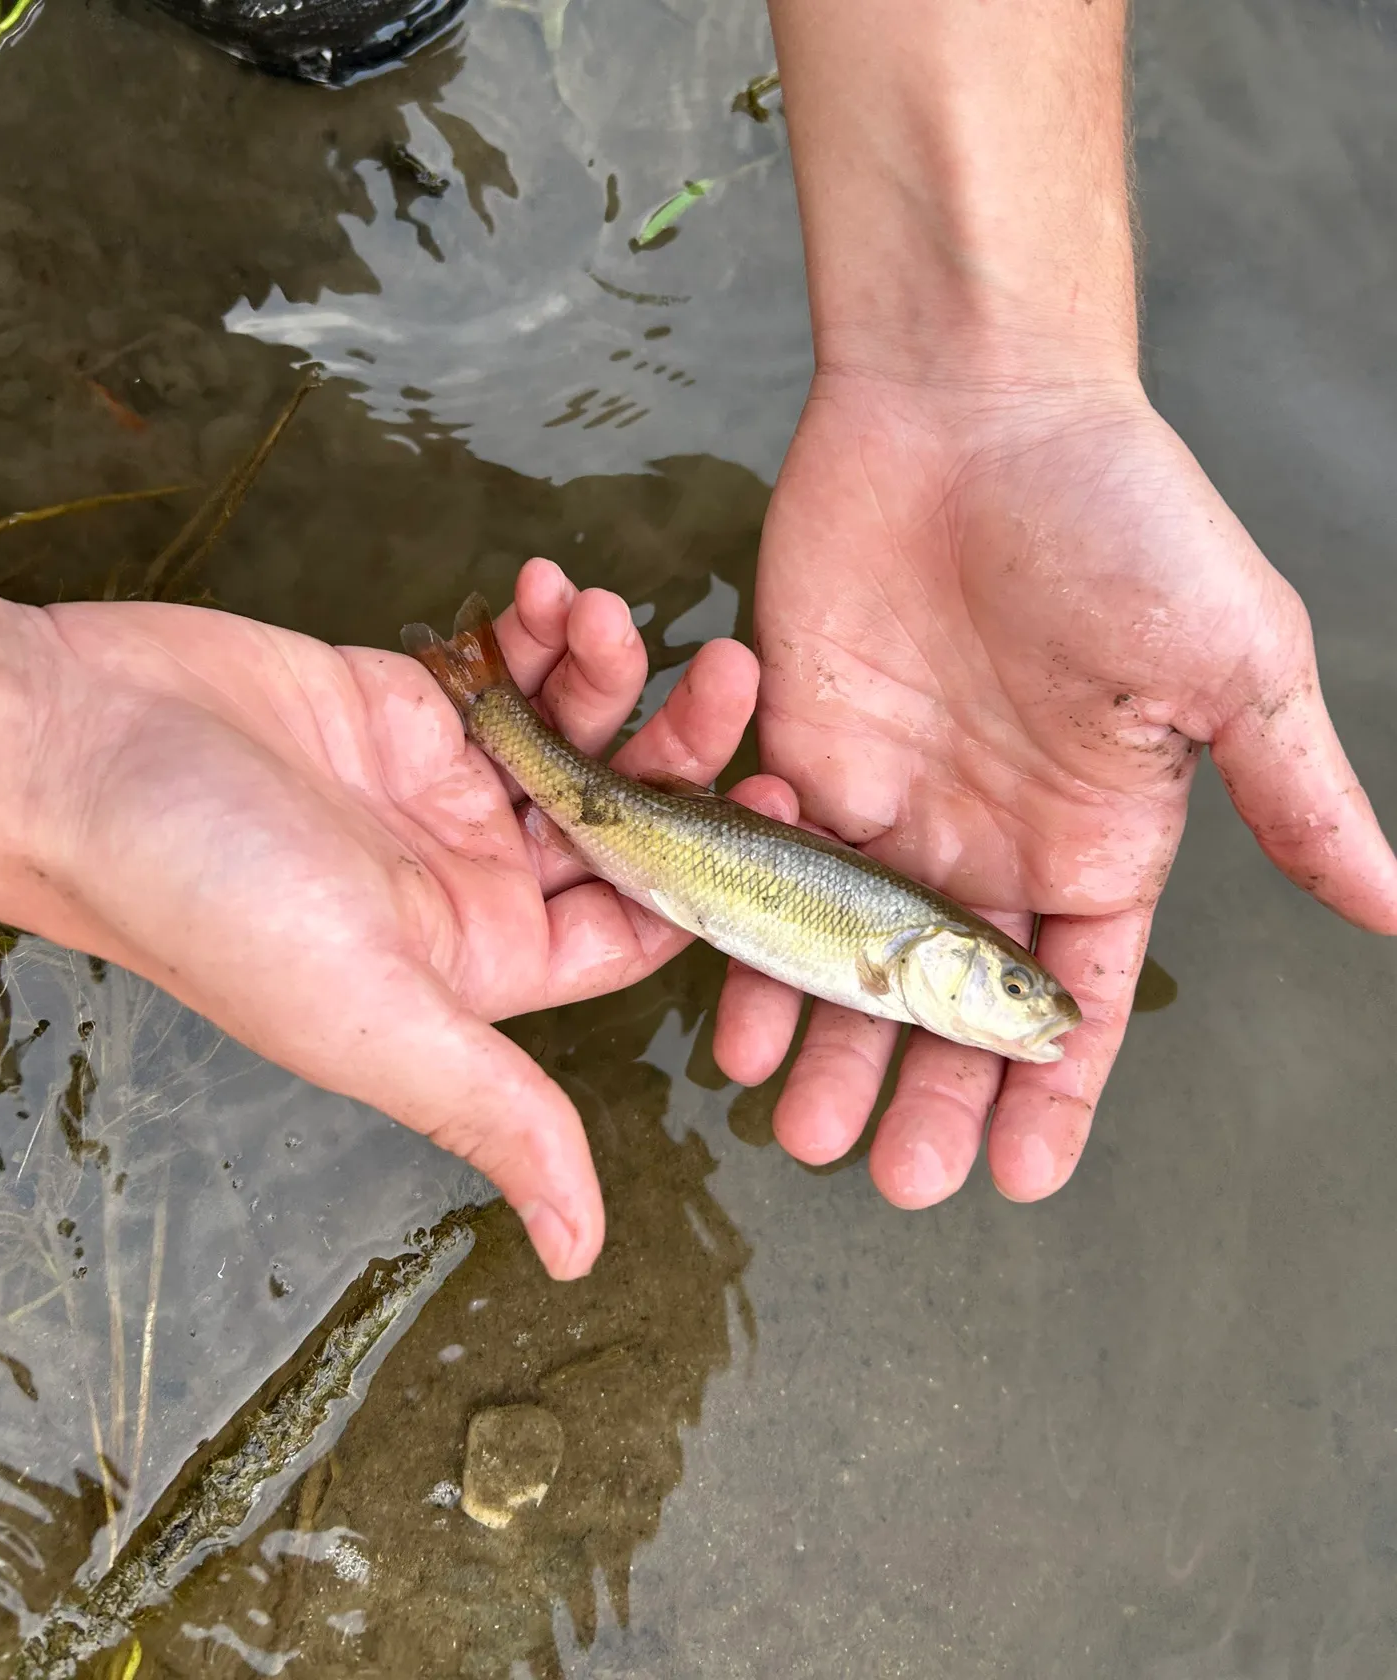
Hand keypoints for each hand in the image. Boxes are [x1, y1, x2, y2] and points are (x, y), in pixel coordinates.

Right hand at [0, 547, 757, 1278]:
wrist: (75, 752)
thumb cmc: (207, 897)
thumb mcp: (373, 1019)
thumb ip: (495, 1115)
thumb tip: (583, 1253)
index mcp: (486, 968)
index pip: (645, 926)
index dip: (721, 865)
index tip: (778, 791)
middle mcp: (474, 881)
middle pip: (628, 815)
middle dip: (685, 747)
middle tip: (733, 677)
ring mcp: (442, 784)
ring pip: (577, 731)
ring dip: (613, 673)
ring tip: (616, 619)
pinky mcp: (403, 700)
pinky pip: (506, 664)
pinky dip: (539, 630)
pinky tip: (547, 589)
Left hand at [717, 371, 1396, 1203]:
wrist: (969, 403)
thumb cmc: (1119, 518)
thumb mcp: (1231, 663)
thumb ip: (1292, 798)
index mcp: (1096, 838)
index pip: (1071, 999)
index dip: (1049, 1093)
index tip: (1019, 1179)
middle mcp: (988, 841)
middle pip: (949, 1005)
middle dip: (925, 1095)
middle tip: (892, 1181)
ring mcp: (889, 805)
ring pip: (849, 963)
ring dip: (827, 1048)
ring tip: (798, 1131)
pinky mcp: (801, 755)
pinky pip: (770, 875)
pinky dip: (751, 947)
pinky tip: (736, 1018)